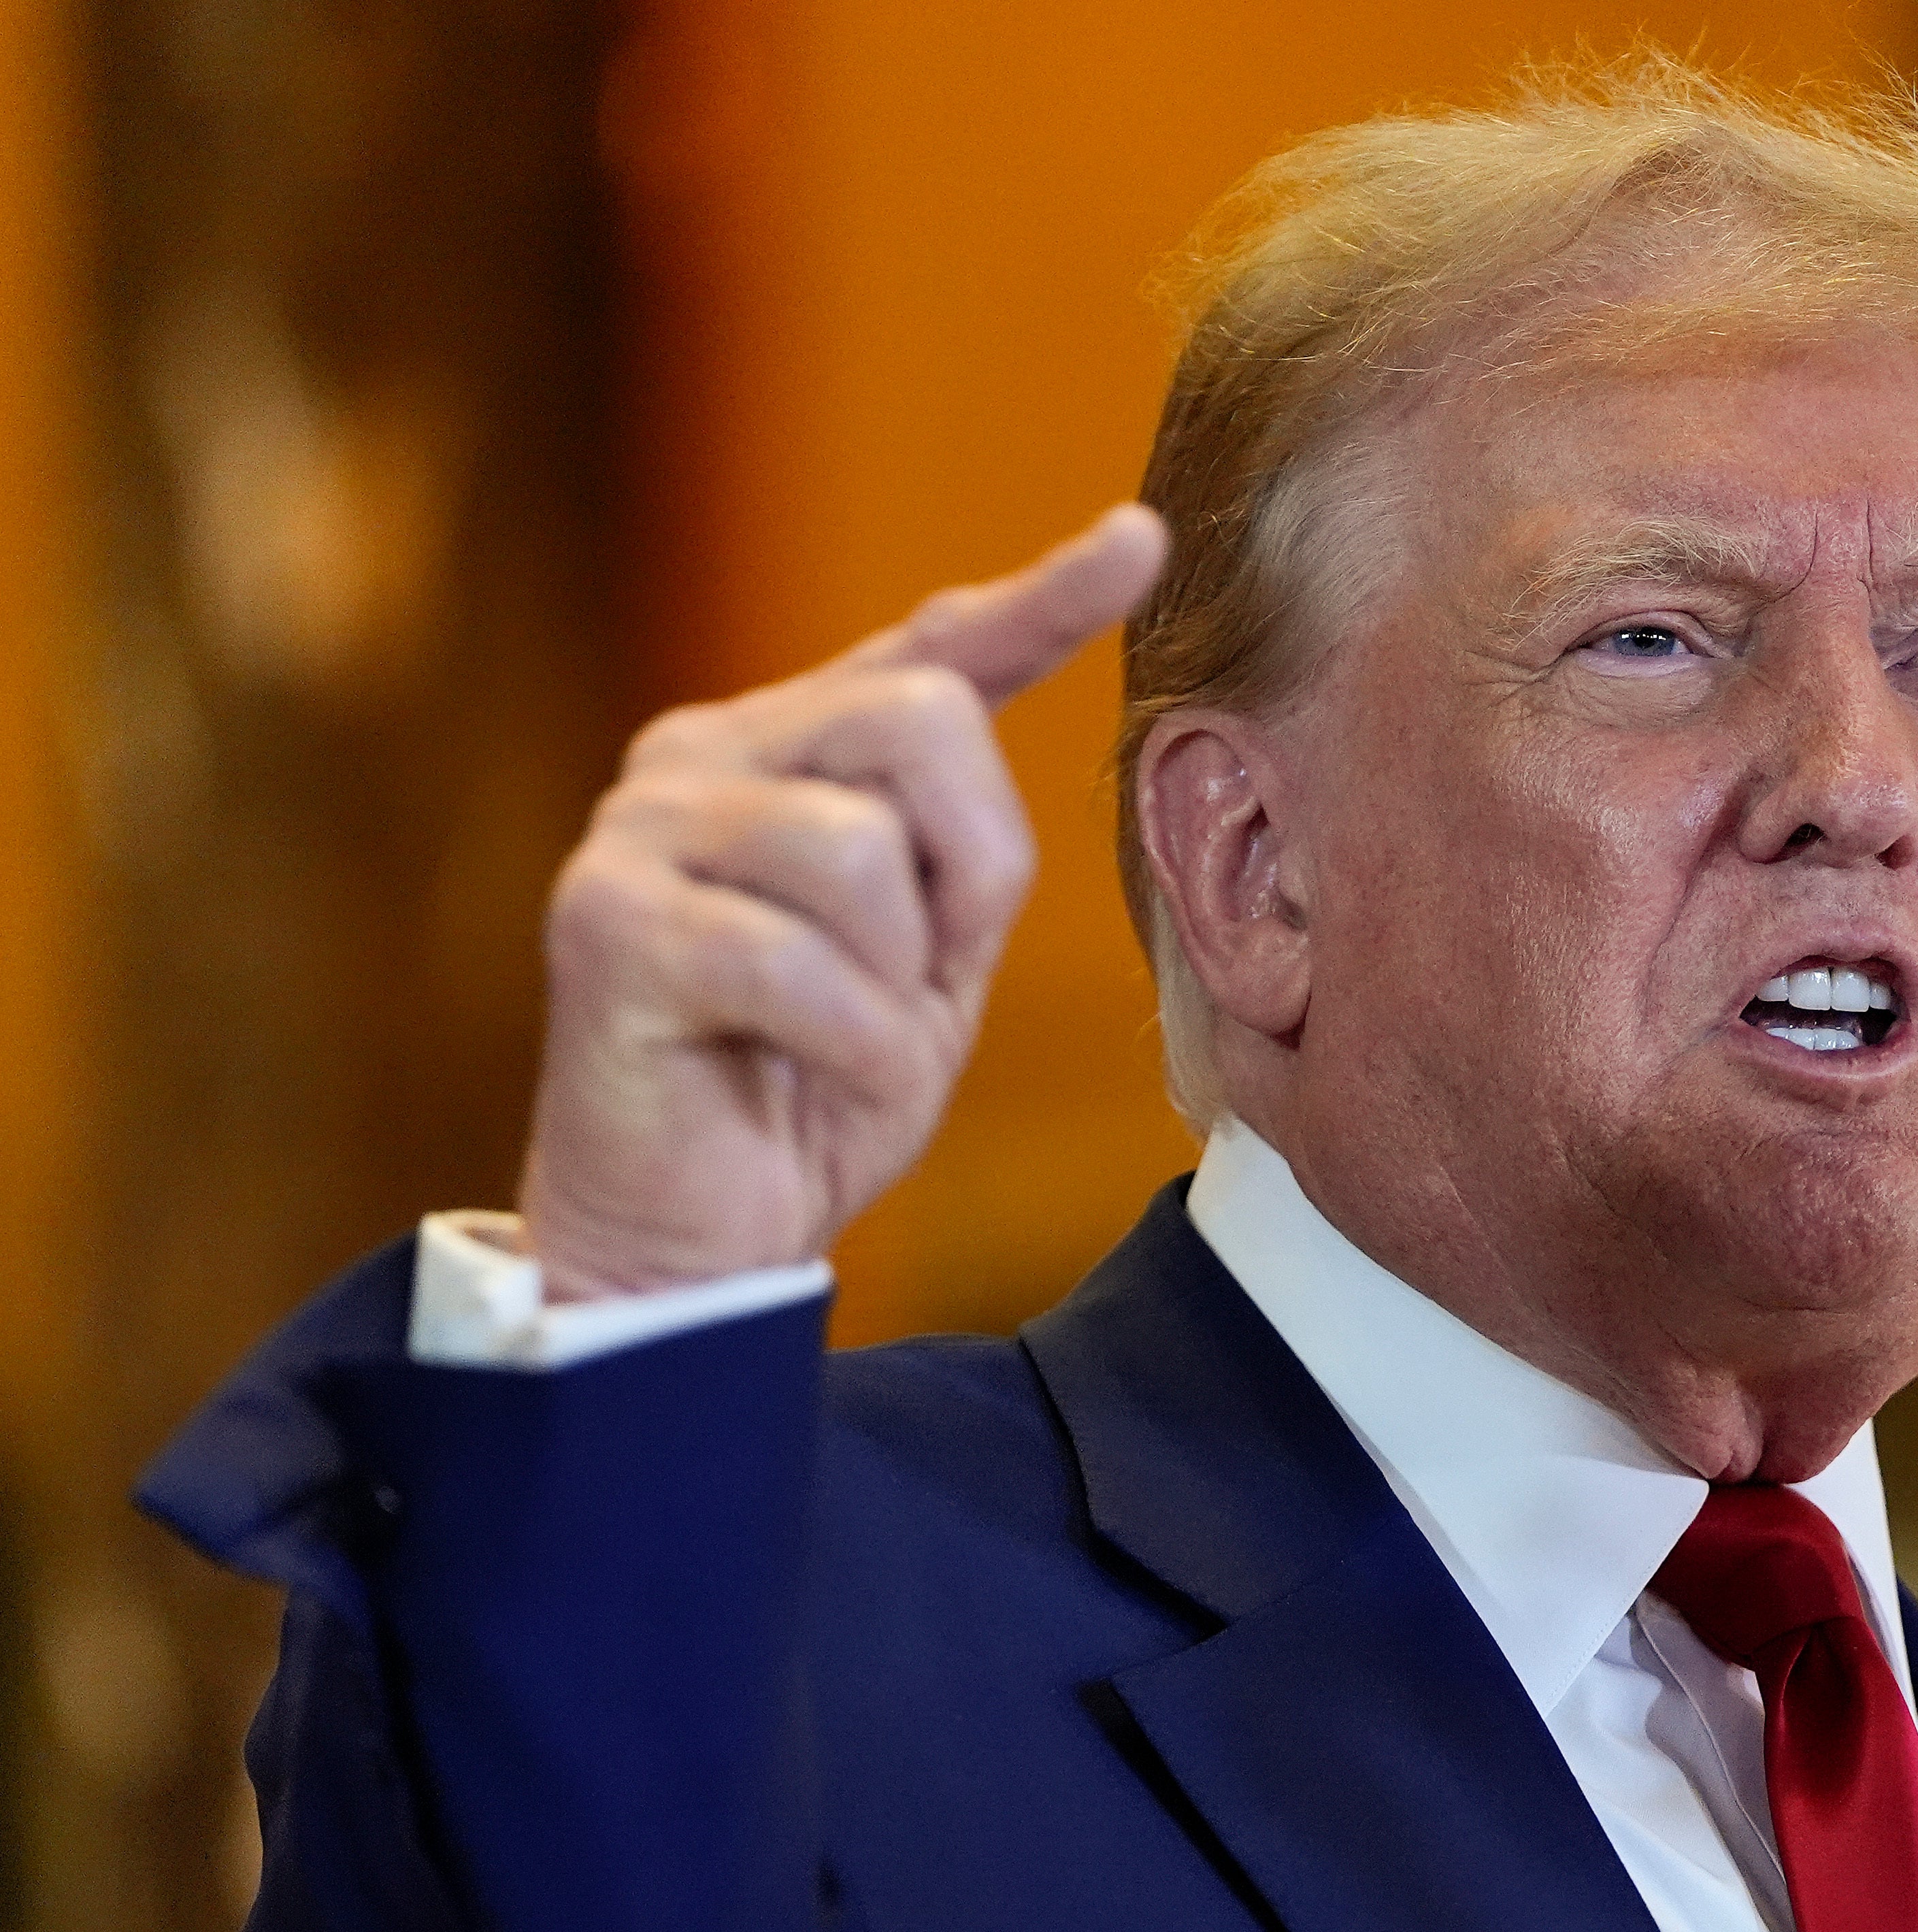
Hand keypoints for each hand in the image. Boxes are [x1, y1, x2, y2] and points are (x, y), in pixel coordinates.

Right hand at [516, 505, 1169, 1299]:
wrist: (700, 1233)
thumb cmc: (817, 1088)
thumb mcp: (932, 955)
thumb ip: (964, 842)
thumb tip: (993, 700)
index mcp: (792, 749)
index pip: (932, 649)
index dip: (1043, 596)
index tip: (1141, 539)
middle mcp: (704, 754)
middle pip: (924, 719)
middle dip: (970, 867)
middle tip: (924, 978)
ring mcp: (642, 828)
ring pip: (858, 847)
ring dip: (894, 976)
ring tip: (841, 1037)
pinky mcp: (603, 922)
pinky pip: (795, 959)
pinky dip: (846, 1043)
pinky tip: (808, 1076)